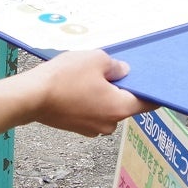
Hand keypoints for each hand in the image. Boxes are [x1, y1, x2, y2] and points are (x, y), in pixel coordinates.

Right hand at [28, 50, 154, 135]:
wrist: (31, 97)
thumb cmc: (64, 79)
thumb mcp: (96, 59)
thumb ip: (115, 65)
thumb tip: (122, 71)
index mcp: (120, 108)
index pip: (147, 103)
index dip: (152, 92)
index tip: (156, 85)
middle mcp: (109, 123)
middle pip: (124, 103)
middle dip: (119, 87)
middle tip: (109, 69)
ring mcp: (92, 128)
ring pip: (105, 107)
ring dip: (101, 93)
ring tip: (85, 76)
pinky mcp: (76, 127)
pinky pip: (90, 111)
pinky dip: (88, 100)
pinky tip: (75, 86)